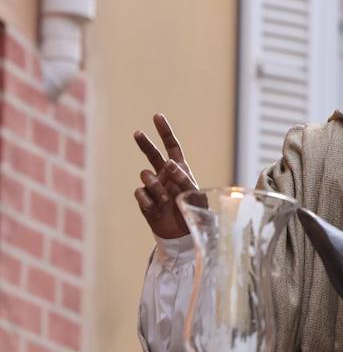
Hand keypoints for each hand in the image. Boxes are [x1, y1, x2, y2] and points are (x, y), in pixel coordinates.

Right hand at [133, 114, 198, 239]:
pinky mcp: (144, 200)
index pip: (172, 147)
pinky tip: (156, 208)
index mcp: (181, 170)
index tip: (157, 116)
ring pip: (145, 176)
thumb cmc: (195, 213)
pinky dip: (148, 200)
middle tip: (138, 133)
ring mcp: (153, 187)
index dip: (165, 132)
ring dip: (155, 186)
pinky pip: (140, 193)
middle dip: (145, 144)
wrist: (183, 235)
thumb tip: (169, 163)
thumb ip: (184, 178)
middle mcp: (165, 175)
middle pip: (152, 155)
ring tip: (166, 200)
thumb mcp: (196, 195)